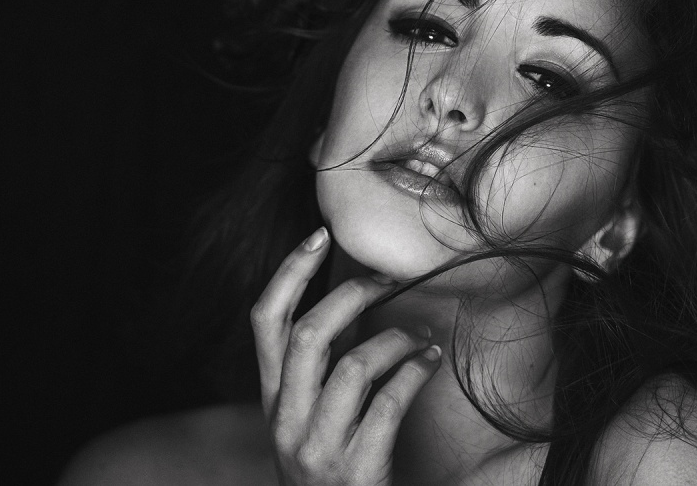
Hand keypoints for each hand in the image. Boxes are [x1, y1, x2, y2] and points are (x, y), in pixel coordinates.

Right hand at [251, 227, 441, 485]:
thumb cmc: (333, 466)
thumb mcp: (310, 417)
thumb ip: (323, 367)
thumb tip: (357, 298)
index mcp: (273, 399)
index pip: (265, 322)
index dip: (288, 273)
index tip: (319, 235)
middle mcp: (285, 419)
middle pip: (308, 335)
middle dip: (351, 295)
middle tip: (387, 280)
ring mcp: (316, 446)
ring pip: (353, 366)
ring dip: (396, 340)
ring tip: (422, 337)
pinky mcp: (354, 468)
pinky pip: (389, 403)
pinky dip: (415, 372)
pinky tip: (432, 362)